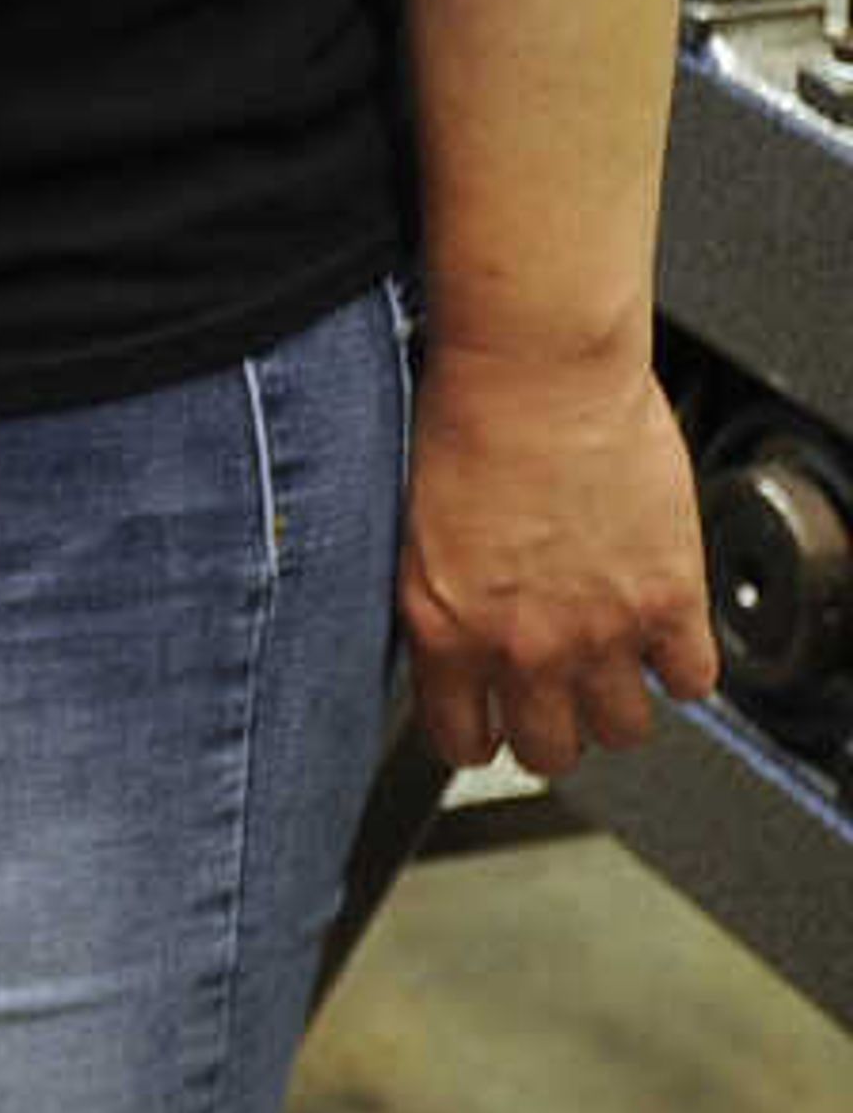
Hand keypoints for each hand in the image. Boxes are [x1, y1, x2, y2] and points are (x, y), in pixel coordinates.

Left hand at [398, 331, 718, 776]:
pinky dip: (681, 665)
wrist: (534, 360)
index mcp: (443, 624)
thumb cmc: (467, 414)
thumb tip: (458, 642)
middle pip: (549, 752)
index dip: (480, 733)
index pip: (460, 741)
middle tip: (556, 690)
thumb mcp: (419, 527)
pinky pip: (692, 683)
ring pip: (623, 731)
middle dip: (552, 726)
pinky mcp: (668, 601)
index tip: (491, 722)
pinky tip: (661, 633)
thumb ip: (444, 602)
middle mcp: (521, 642)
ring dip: (617, 700)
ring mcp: (600, 629)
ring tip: (610, 662)